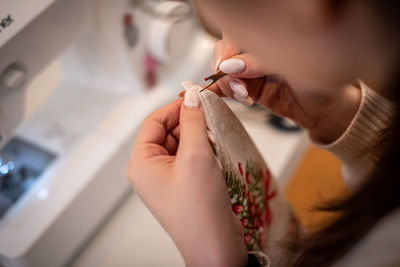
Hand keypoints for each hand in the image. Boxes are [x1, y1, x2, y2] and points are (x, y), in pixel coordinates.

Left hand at [126, 87, 246, 266]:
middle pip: (167, 132)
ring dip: (198, 137)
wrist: (215, 247)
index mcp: (141, 163)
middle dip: (189, 122)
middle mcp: (149, 170)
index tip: (197, 97)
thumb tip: (191, 96)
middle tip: (211, 116)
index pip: (154, 121)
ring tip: (215, 138)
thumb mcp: (196, 156)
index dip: (176, 107)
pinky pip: (189, 159)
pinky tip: (216, 152)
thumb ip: (193, 121)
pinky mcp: (182, 186)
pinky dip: (202, 151)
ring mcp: (166, 180)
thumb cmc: (200, 208)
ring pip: (180, 144)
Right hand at [210, 36, 360, 142]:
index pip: (237, 33)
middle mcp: (258, 50)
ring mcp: (251, 70)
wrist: (326, 108)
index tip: (226, 65)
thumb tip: (230, 66)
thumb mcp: (292, 67)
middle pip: (225, 50)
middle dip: (224, 68)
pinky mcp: (249, 88)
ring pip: (224, 71)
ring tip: (244, 95)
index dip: (227, 48)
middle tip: (238, 84)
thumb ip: (259, 64)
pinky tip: (218, 96)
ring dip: (227, 84)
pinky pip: (228, 87)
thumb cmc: (321, 80)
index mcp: (270, 36)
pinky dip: (220, 92)